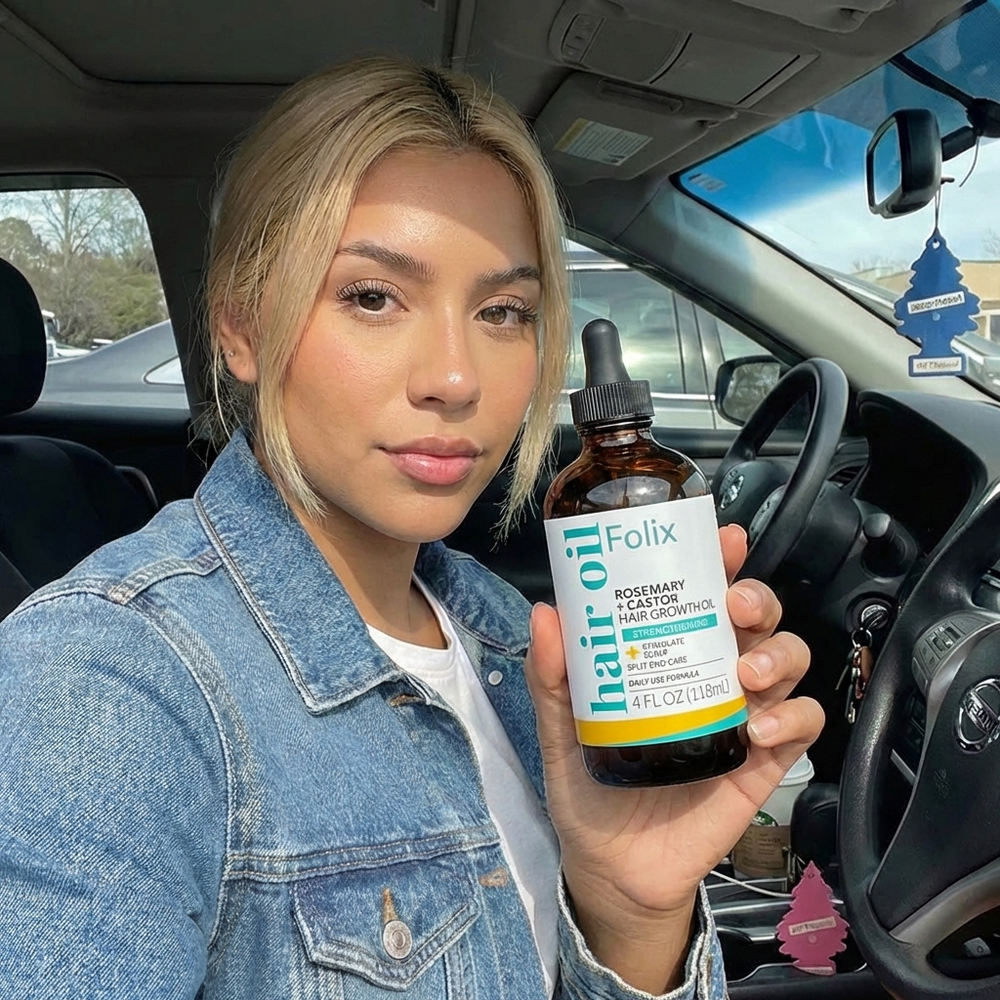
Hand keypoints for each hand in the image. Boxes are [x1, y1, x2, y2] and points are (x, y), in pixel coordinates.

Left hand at [524, 524, 823, 992]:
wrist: (611, 866)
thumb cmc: (589, 787)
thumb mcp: (562, 728)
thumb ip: (553, 677)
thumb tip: (546, 614)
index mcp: (670, 656)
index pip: (703, 596)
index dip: (721, 562)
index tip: (725, 538)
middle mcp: (712, 676)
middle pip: (757, 620)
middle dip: (757, 599)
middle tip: (733, 605)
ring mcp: (744, 717)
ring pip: (788, 661)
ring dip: (777, 653)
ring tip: (744, 674)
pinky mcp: (765, 764)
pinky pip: (802, 727)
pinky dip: (792, 718)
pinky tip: (759, 729)